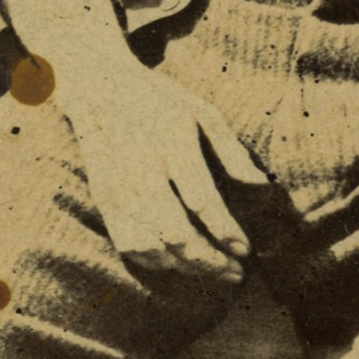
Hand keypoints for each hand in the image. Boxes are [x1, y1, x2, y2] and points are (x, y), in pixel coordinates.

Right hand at [46, 54, 255, 279]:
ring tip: (212, 270)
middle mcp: (141, 166)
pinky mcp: (103, 198)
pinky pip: (127, 243)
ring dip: (184, 267)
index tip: (245, 250)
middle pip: (175, 232)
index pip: (200, 199)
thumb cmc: (159, 101)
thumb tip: (262, 188)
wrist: (96, 85)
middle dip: (209, 260)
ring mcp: (117, 186)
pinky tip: (178, 261)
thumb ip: (232, 151)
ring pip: (150, 245)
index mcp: (170, 139)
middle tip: (235, 272)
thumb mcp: (202, 112)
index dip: (225, 231)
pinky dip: (155, 262)